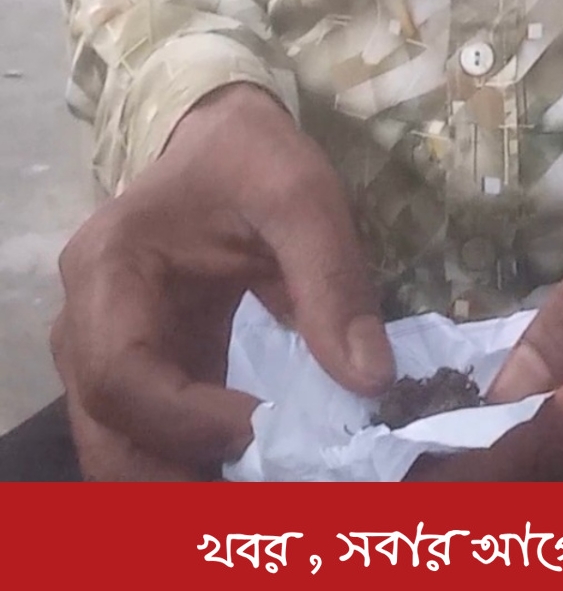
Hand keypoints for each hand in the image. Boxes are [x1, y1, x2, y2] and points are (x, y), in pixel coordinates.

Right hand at [50, 84, 395, 480]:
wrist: (224, 145)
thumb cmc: (254, 159)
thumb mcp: (303, 199)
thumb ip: (333, 285)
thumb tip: (371, 382)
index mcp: (112, 271)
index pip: (121, 373)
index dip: (186, 418)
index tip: (264, 429)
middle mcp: (91, 324)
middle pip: (106, 435)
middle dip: (174, 487)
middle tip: (261, 516)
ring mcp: (112, 354)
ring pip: (123, 451)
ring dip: (187, 490)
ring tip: (268, 508)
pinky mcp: (150, 374)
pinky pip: (158, 440)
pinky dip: (202, 472)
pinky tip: (263, 484)